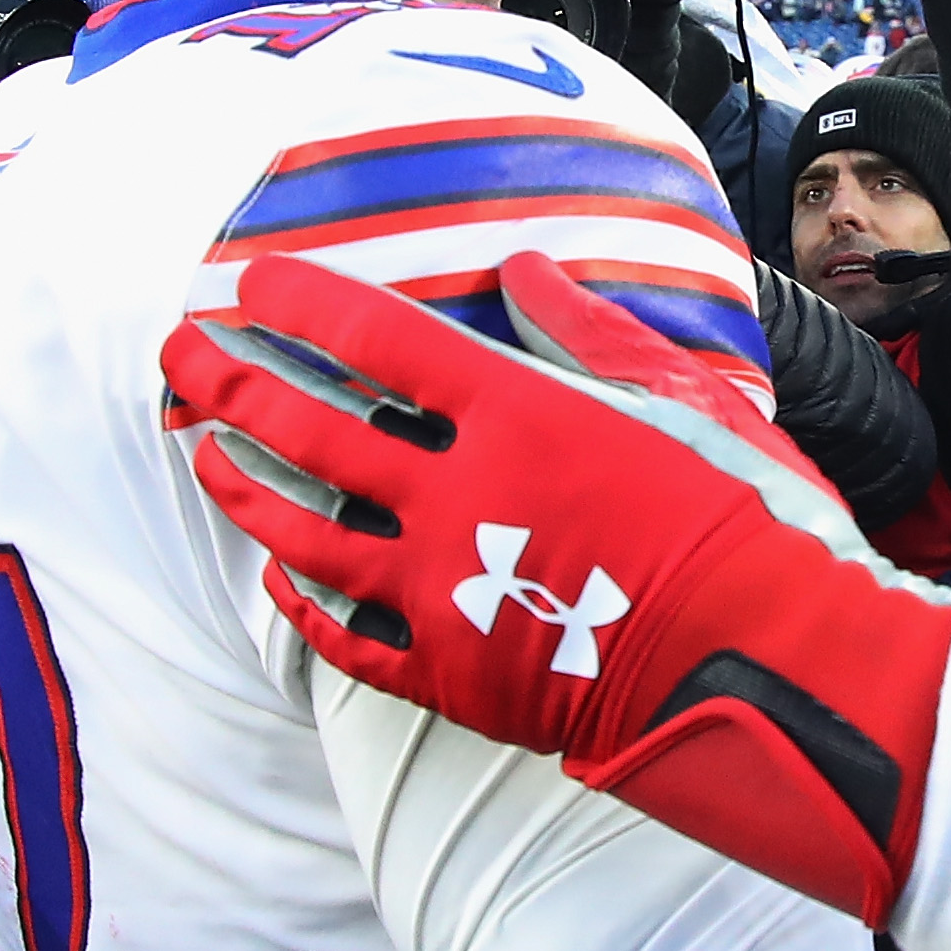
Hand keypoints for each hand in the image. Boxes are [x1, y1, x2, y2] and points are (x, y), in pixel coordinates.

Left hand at [159, 250, 950, 921]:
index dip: (304, 305)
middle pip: (317, 428)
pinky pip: (349, 638)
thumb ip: (592, 333)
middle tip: (180, 355)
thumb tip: (520, 273)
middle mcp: (465, 495)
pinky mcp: (455, 677)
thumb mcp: (690, 400)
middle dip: (236, 383)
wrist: (770, 668)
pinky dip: (305, 602)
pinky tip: (279, 576)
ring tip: (202, 454)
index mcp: (525, 413)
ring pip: (309, 531)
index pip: (381, 340)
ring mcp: (449, 592)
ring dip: (246, 486)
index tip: (247, 281)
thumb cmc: (754, 521)